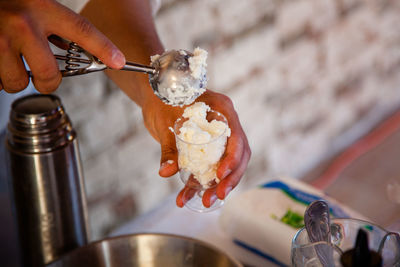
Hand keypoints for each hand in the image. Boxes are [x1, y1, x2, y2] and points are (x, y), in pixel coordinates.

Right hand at [0, 0, 124, 92]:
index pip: (81, 29)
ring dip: (15, 78)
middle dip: (47, 81)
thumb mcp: (35, 5)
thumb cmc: (6, 4)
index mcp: (42, 8)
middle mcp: (22, 23)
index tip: (119, 61)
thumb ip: (55, 27)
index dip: (103, 47)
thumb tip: (78, 53)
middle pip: (48, 75)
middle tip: (41, 73)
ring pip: (17, 83)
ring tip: (10, 60)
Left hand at [142, 90, 250, 207]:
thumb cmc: (162, 99)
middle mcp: (225, 123)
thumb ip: (168, 148)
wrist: (155, 96)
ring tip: (205, 202)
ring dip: (217, 185)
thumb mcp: (165, 123)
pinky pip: (209, 167)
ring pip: (227, 164)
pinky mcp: (209, 147)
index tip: (219, 175)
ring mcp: (219, 136)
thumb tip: (166, 172)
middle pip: (238, 155)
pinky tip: (186, 197)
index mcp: (221, 109)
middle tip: (218, 196)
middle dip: (230, 178)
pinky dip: (200, 183)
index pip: (236, 136)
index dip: (232, 158)